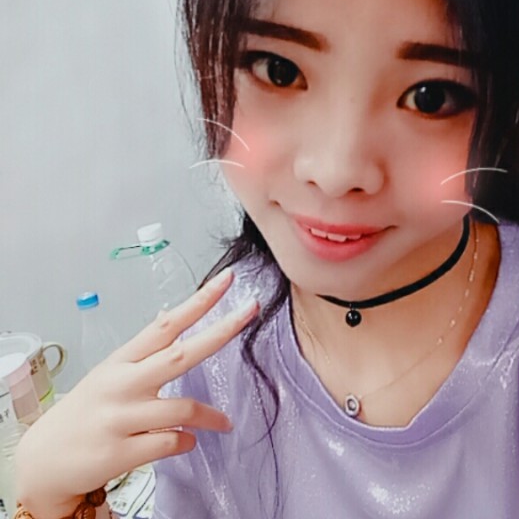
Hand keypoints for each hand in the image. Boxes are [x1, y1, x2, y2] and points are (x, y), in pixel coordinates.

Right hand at [15, 268, 257, 516]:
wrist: (43, 462)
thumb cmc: (86, 411)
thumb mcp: (111, 373)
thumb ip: (145, 352)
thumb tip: (173, 317)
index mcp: (122, 360)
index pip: (166, 324)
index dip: (199, 301)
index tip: (228, 279)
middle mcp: (122, 384)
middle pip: (181, 354)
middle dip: (221, 330)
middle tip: (251, 310)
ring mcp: (120, 418)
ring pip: (183, 409)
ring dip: (211, 417)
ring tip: (224, 422)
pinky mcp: (119, 452)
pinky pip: (170, 443)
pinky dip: (186, 442)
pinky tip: (187, 441)